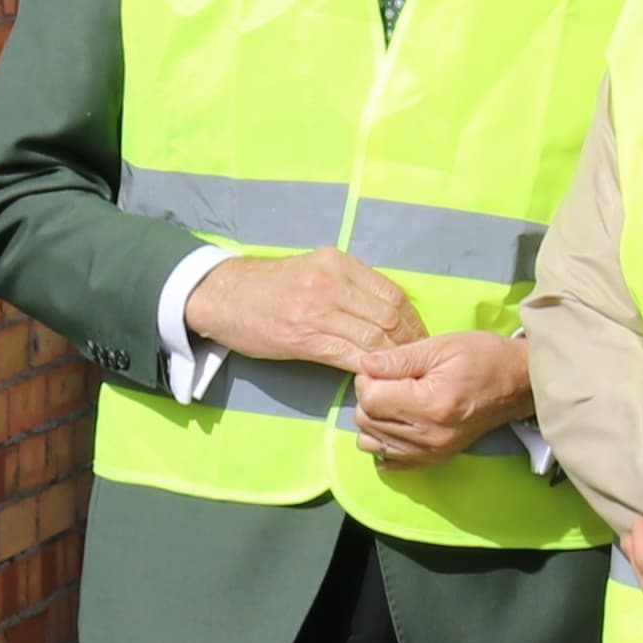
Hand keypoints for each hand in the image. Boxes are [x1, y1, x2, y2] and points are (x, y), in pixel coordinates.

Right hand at [182, 248, 422, 375]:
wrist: (221, 295)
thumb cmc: (268, 287)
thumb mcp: (313, 270)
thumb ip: (347, 286)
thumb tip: (385, 312)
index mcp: (339, 264)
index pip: (393, 293)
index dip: (413, 321)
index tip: (420, 340)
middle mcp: (332, 281)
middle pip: (389, 316)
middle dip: (410, 343)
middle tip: (417, 364)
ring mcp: (317, 309)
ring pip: (373, 337)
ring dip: (392, 360)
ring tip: (399, 375)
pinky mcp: (302, 336)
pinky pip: (348, 355)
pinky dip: (366, 368)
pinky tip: (373, 379)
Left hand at [348, 332, 532, 469]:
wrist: (518, 384)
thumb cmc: (484, 358)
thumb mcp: (441, 346)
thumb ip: (398, 359)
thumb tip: (364, 364)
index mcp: (431, 405)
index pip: (370, 399)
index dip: (368, 378)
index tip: (384, 367)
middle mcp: (429, 436)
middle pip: (367, 421)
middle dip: (369, 397)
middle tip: (390, 380)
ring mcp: (432, 452)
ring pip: (372, 442)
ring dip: (374, 419)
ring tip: (394, 400)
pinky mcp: (434, 460)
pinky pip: (388, 460)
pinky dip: (384, 441)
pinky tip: (398, 422)